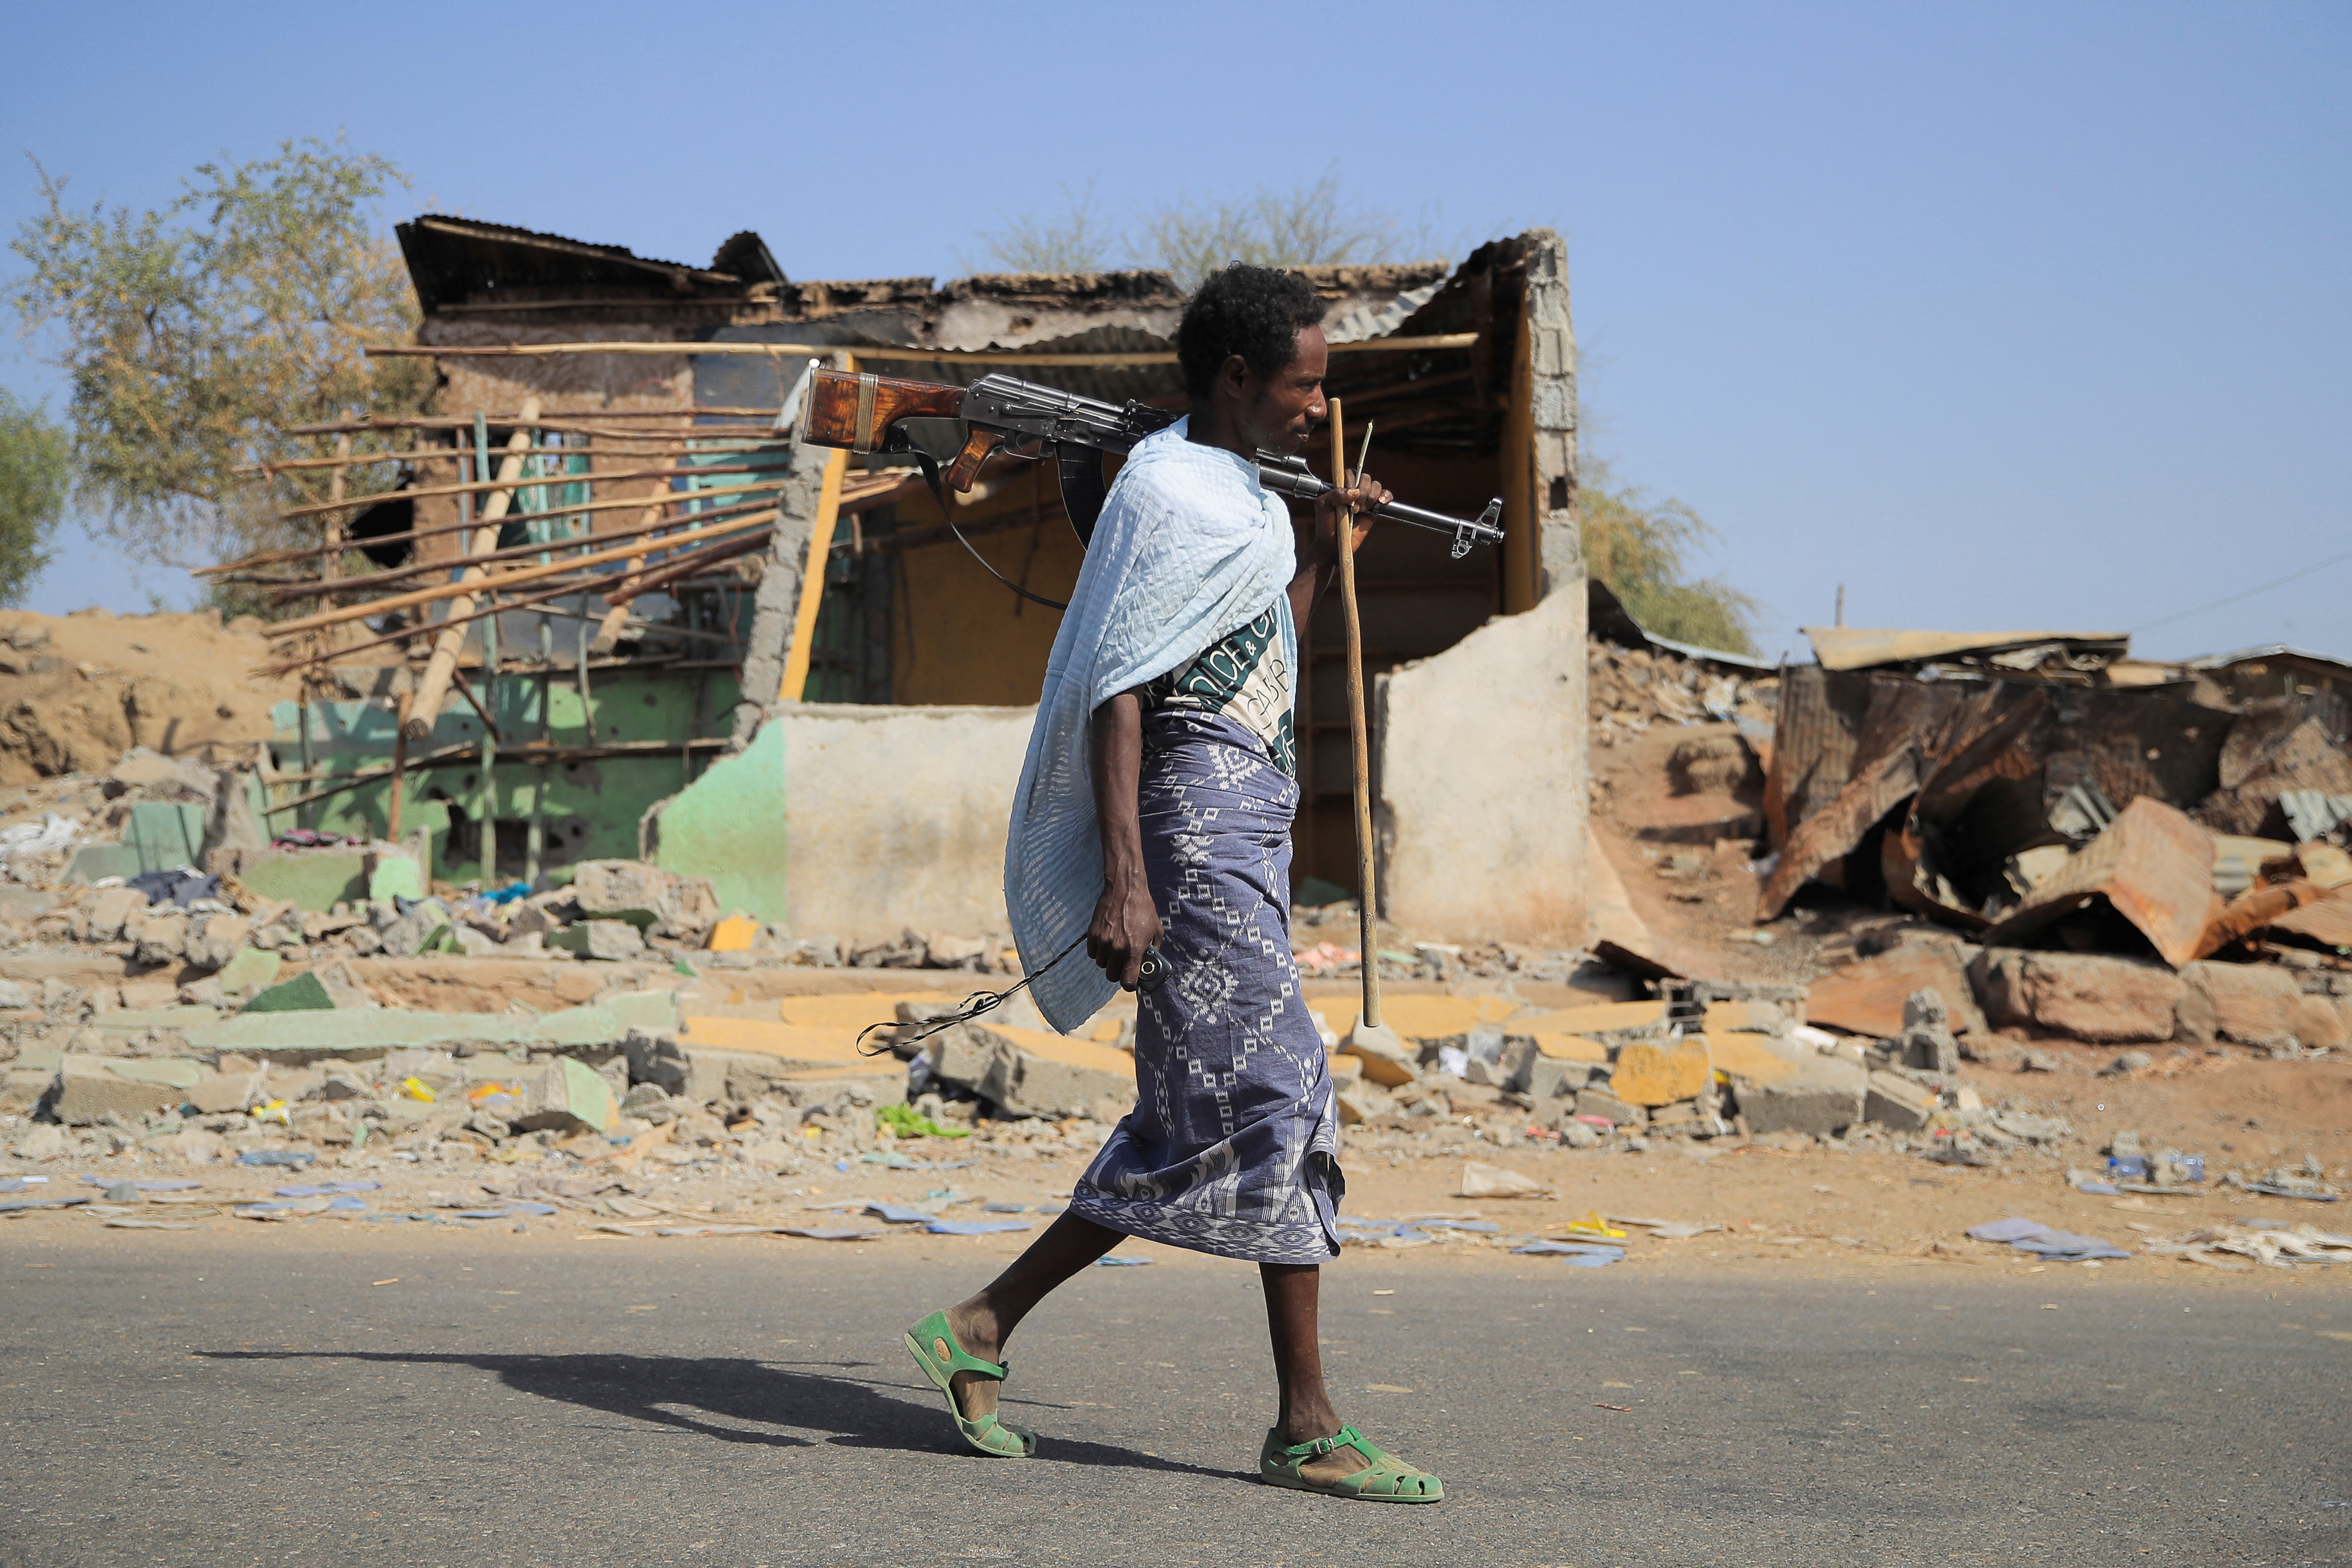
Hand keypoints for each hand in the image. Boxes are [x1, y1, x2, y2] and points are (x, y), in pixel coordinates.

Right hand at [1087, 873, 1163, 989]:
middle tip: (1123, 964)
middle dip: (1118, 973)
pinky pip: (1092, 953)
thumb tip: (1149, 963)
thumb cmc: (1143, 909)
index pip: (1127, 981)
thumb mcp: (1156, 930)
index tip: (1131, 980)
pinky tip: (1106, 943)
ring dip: (1108, 961)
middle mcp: (1116, 949)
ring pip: (1101, 964)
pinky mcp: (1092, 934)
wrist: (1125, 889)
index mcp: (1133, 950)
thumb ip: (1153, 950)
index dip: (1129, 984)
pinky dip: (1098, 952)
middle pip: (1111, 976)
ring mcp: (1102, 942)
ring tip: (1115, 950)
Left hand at [1314, 471, 1389, 553]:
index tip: (1347, 498)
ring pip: (1376, 485)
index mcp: (1341, 485)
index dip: (1352, 483)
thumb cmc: (1326, 523)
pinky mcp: (1374, 508)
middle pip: (1365, 478)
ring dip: (1370, 498)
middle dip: (1361, 493)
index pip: (1351, 473)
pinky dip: (1386, 496)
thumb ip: (1335, 494)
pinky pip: (1385, 495)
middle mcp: (1354, 489)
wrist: (1333, 543)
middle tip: (1353, 509)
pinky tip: (1380, 502)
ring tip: (1360, 511)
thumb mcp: (1323, 506)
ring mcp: (1365, 498)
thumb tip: (1355, 492)